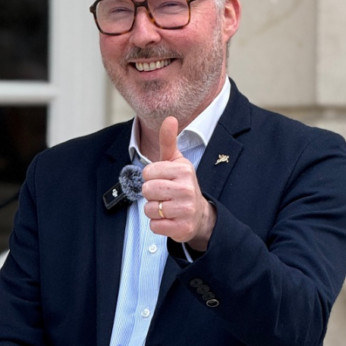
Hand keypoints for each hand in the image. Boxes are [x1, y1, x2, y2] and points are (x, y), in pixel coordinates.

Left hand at [141, 117, 216, 249]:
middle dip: (151, 195)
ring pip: (149, 209)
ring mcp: (185, 209)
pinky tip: (169, 219)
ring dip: (154, 211)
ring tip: (167, 207)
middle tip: (164, 195)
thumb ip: (168, 141)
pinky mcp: (182, 227)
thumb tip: (170, 118)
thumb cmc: (182, 185)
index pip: (148, 172)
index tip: (163, 180)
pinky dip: (158, 224)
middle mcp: (186, 189)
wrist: (199, 214)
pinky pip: (154, 226)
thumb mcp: (176, 162)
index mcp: (183, 170)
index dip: (151, 177)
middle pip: (147, 190)